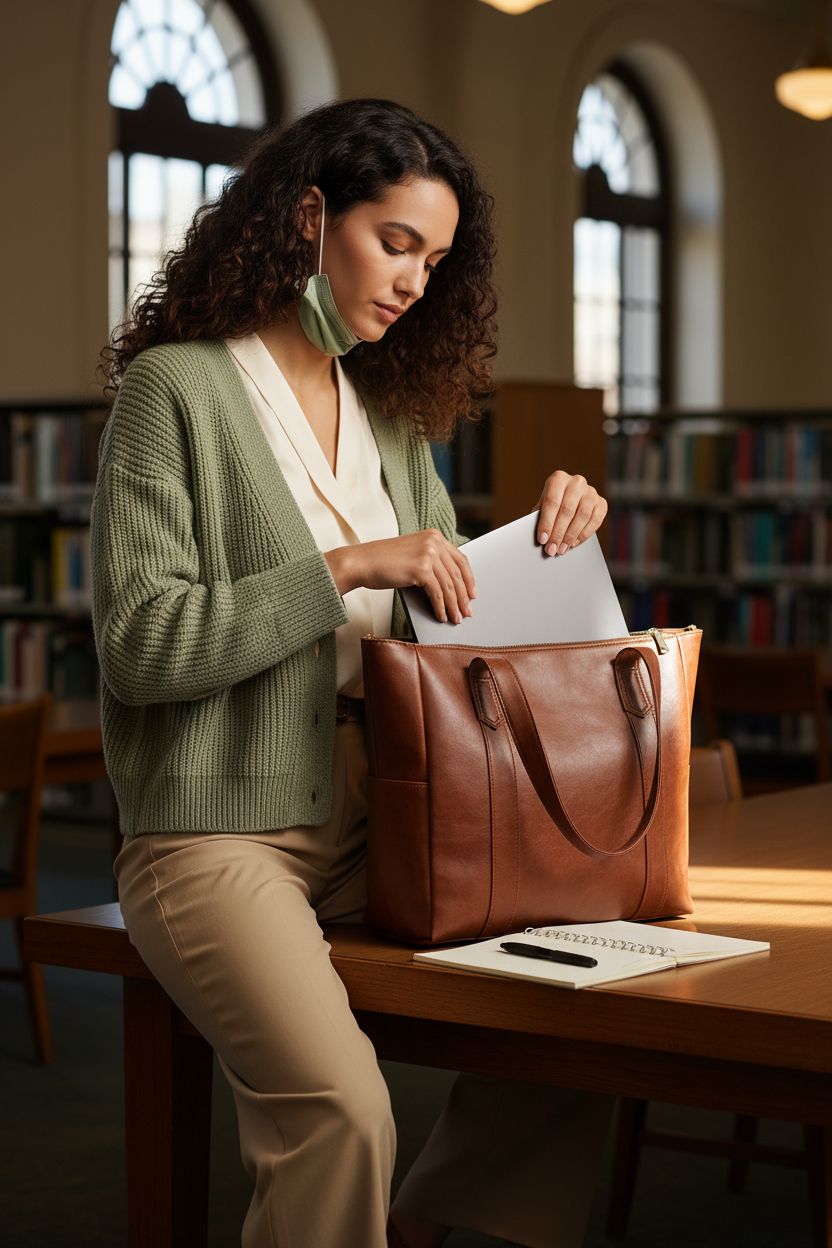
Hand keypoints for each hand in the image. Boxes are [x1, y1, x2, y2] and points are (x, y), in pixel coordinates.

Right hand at [325, 530, 475, 624]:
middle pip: (457, 574)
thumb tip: (450, 584)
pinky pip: (438, 593)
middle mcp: (434, 542)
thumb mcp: (412, 554)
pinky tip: (441, 615)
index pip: (460, 559)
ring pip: (449, 586)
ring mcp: (428, 554)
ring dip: (454, 605)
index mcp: (434, 536)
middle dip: (463, 596)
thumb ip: (431, 561)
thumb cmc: (383, 561)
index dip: (468, 579)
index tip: (472, 593)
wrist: (361, 562)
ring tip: (455, 618)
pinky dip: (441, 607)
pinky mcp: (421, 569)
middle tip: (467, 611)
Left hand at [533, 471, 607, 555]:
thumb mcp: (543, 506)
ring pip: (582, 516)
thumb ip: (540, 518)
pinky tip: (574, 543)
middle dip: (558, 533)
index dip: (547, 522)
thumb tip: (542, 537)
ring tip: (562, 549)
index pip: (552, 502)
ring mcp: (591, 492)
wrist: (569, 498)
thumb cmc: (553, 504)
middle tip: (552, 549)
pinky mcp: (602, 502)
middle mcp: (576, 482)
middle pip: (567, 511)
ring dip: (571, 536)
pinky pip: (595, 521)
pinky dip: (584, 535)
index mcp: (558, 478)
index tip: (542, 539)